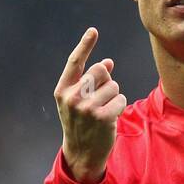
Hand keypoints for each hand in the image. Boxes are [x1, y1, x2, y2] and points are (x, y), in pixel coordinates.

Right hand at [54, 27, 126, 182]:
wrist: (81, 152)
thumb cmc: (81, 123)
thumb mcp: (78, 101)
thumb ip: (89, 81)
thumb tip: (108, 62)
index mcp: (62, 89)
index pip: (75, 62)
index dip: (85, 45)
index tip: (93, 31)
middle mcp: (72, 96)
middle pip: (101, 70)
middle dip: (106, 81)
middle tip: (100, 98)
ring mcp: (86, 107)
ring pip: (113, 86)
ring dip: (114, 97)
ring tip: (103, 111)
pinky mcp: (102, 117)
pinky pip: (121, 99)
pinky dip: (119, 107)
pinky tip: (110, 118)